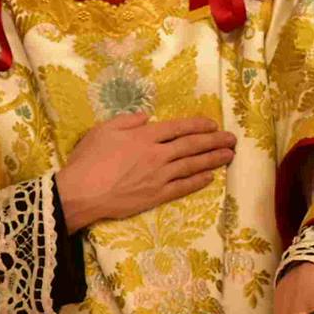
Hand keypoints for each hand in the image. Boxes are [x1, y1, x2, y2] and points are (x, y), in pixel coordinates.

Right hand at [56, 114, 237, 230]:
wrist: (81, 192)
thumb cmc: (88, 159)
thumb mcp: (103, 130)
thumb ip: (127, 120)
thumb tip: (146, 117)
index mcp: (144, 136)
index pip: (178, 127)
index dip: (198, 125)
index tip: (212, 124)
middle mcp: (157, 154)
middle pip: (191, 145)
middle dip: (214, 140)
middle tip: (232, 139)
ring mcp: (159, 176)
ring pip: (192, 165)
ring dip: (213, 159)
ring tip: (229, 155)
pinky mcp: (156, 196)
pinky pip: (183, 187)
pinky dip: (198, 181)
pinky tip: (210, 177)